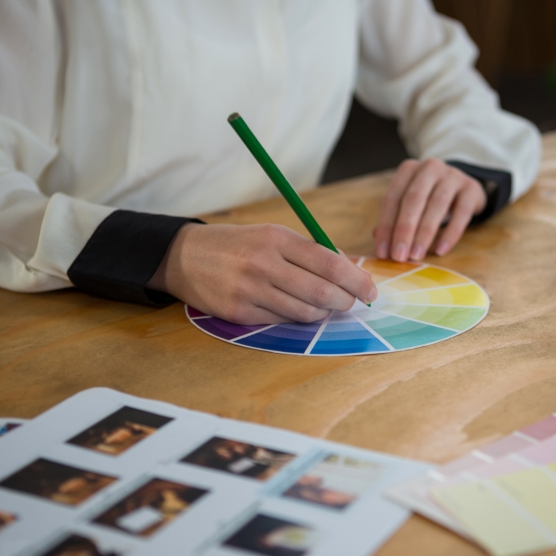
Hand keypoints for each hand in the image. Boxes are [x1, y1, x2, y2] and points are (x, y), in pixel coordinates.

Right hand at [148, 223, 376, 324]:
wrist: (184, 256)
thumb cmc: (238, 244)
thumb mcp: (271, 235)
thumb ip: (308, 252)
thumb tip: (349, 272)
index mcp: (277, 238)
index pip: (329, 263)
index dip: (356, 280)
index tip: (371, 290)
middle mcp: (264, 264)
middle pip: (322, 292)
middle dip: (345, 301)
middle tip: (352, 303)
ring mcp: (250, 290)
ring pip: (305, 312)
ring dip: (322, 312)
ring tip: (324, 305)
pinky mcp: (239, 313)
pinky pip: (282, 321)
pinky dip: (296, 317)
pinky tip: (295, 308)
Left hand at [373, 158, 486, 261]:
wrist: (464, 187)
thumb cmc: (430, 199)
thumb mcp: (411, 204)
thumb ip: (395, 221)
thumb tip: (382, 245)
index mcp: (408, 170)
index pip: (392, 198)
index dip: (386, 226)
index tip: (382, 252)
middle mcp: (429, 168)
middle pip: (413, 199)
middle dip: (404, 230)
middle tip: (398, 256)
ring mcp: (453, 175)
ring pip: (437, 204)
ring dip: (424, 233)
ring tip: (416, 255)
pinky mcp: (471, 188)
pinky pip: (461, 212)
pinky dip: (450, 233)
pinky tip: (440, 250)